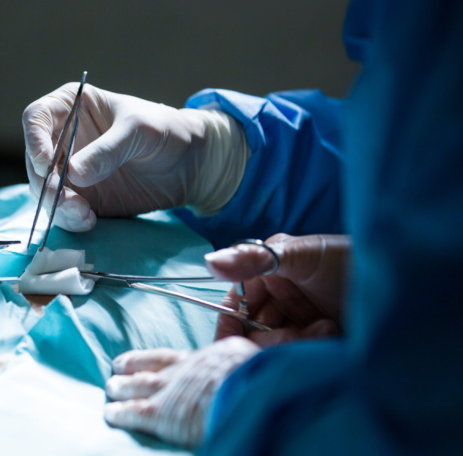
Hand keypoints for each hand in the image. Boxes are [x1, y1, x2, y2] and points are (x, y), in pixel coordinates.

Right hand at [22, 84, 249, 231]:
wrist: (188, 163)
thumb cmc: (163, 130)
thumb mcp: (138, 130)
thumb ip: (108, 151)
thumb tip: (74, 174)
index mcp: (69, 108)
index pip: (35, 118)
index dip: (34, 140)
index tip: (48, 164)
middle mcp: (61, 140)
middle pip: (35, 160)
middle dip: (46, 183)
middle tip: (66, 199)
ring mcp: (68, 171)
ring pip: (44, 190)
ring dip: (57, 206)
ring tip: (83, 214)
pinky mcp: (80, 198)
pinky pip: (63, 211)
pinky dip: (70, 219)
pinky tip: (89, 221)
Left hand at [104, 337, 259, 447]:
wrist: (251, 391)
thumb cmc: (263, 379)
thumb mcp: (260, 361)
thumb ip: (249, 362)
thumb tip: (261, 360)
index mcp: (209, 358)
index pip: (175, 357)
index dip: (156, 358)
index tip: (144, 358)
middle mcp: (184, 370)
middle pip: (152, 367)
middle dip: (133, 369)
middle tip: (117, 369)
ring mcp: (170, 390)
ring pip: (137, 386)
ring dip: (122, 387)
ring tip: (111, 388)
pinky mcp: (160, 413)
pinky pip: (133, 412)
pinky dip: (120, 412)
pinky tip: (110, 413)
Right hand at [206, 234, 350, 345]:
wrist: (402, 286)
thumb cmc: (349, 259)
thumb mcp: (300, 254)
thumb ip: (254, 259)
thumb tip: (209, 262)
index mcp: (268, 275)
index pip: (236, 305)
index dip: (231, 324)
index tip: (229, 344)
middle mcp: (280, 299)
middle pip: (253, 331)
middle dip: (269, 336)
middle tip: (293, 333)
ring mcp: (299, 322)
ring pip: (274, 346)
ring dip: (294, 342)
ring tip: (323, 329)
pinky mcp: (317, 343)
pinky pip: (297, 356)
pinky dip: (309, 349)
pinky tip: (330, 335)